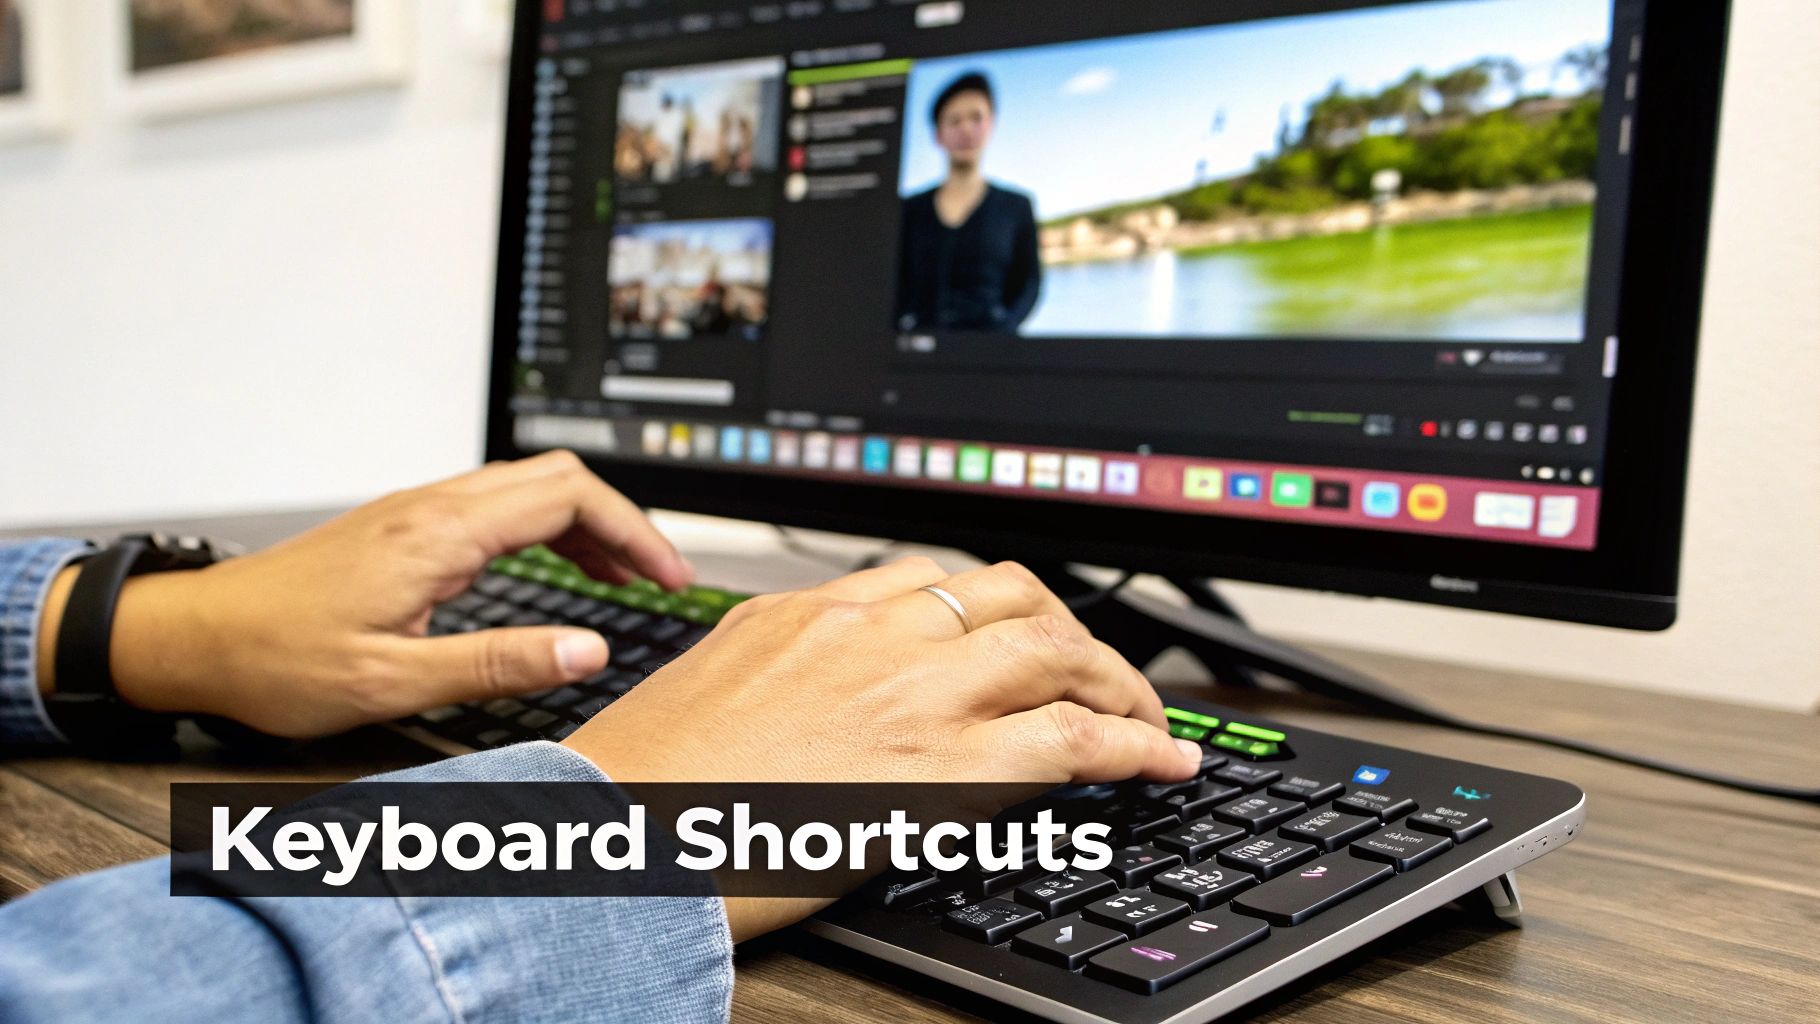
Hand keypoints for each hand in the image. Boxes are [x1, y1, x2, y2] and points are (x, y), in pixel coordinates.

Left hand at [39, 451, 692, 737]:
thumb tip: (586, 650)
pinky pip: (496, 507)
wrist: (196, 638)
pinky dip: (546, 530)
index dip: (635, 533)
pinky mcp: (404, 528)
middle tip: (658, 576)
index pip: (570, 497)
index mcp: (440, 535)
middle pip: (559, 477)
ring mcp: (417, 512)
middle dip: (622, 521)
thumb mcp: (394, 680)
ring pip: (529, 487)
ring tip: (621, 578)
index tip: (668, 577)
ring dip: (586, 525)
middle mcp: (432, 508)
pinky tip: (555, 571)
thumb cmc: (275, 658)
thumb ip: (499, 664)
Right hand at [561, 557, 1200, 940]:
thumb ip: (777, 663)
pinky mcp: (945, 768)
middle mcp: (873, 634)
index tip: (1014, 635)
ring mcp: (915, 693)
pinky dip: (1133, 745)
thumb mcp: (709, 685)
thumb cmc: (648, 781)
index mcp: (810, 612)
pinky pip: (1071, 737)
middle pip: (1008, 596)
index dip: (992, 608)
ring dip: (1114, 680)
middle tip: (1092, 670)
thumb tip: (814, 680)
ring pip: (1054, 650)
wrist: (623, 836)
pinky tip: (1162, 761)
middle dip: (1066, 629)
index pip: (933, 578)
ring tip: (1144, 717)